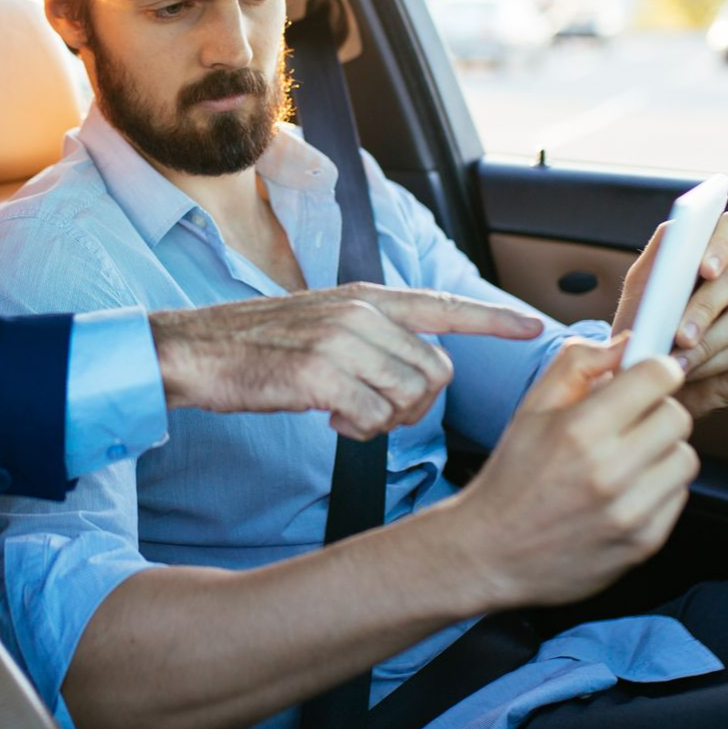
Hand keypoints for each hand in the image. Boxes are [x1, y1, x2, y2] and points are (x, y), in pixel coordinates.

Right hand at [150, 282, 543, 439]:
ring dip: (387, 421)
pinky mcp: (320, 376)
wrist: (194, 350)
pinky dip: (359, 432)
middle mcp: (360, 313)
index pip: (443, 304)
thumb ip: (368, 332)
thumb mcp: (320, 319)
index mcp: (363, 296)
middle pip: (435, 370)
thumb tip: (412, 365)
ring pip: (410, 397)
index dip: (492, 318)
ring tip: (348, 415)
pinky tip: (332, 422)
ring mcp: (341, 342)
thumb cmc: (253, 344)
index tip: (533, 325)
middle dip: (417, 404)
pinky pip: (373, 419)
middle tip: (377, 411)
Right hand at [441, 337, 697, 609]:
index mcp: (578, 431)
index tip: (648, 376)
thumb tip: (625, 345)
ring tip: (628, 459)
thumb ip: (576, 365)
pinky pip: (679, 497)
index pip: (657, 378)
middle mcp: (608, 472)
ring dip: (662, 452)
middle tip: (631, 421)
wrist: (492, 553)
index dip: (655, 370)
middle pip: (678, 416)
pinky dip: (659, 489)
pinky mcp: (644, 543)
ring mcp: (630, 512)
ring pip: (686, 458)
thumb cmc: (511, 477)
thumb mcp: (530, 409)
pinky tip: (626, 492)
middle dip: (657, 410)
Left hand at [612, 209, 727, 417]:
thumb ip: (656, 263)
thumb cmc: (645, 329)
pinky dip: (712, 362)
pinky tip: (688, 371)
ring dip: (705, 341)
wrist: (652, 377)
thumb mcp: (641, 294)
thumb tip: (674, 242)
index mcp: (710, 254)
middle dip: (704, 307)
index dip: (723, 242)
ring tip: (674, 361)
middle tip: (680, 335)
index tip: (704, 268)